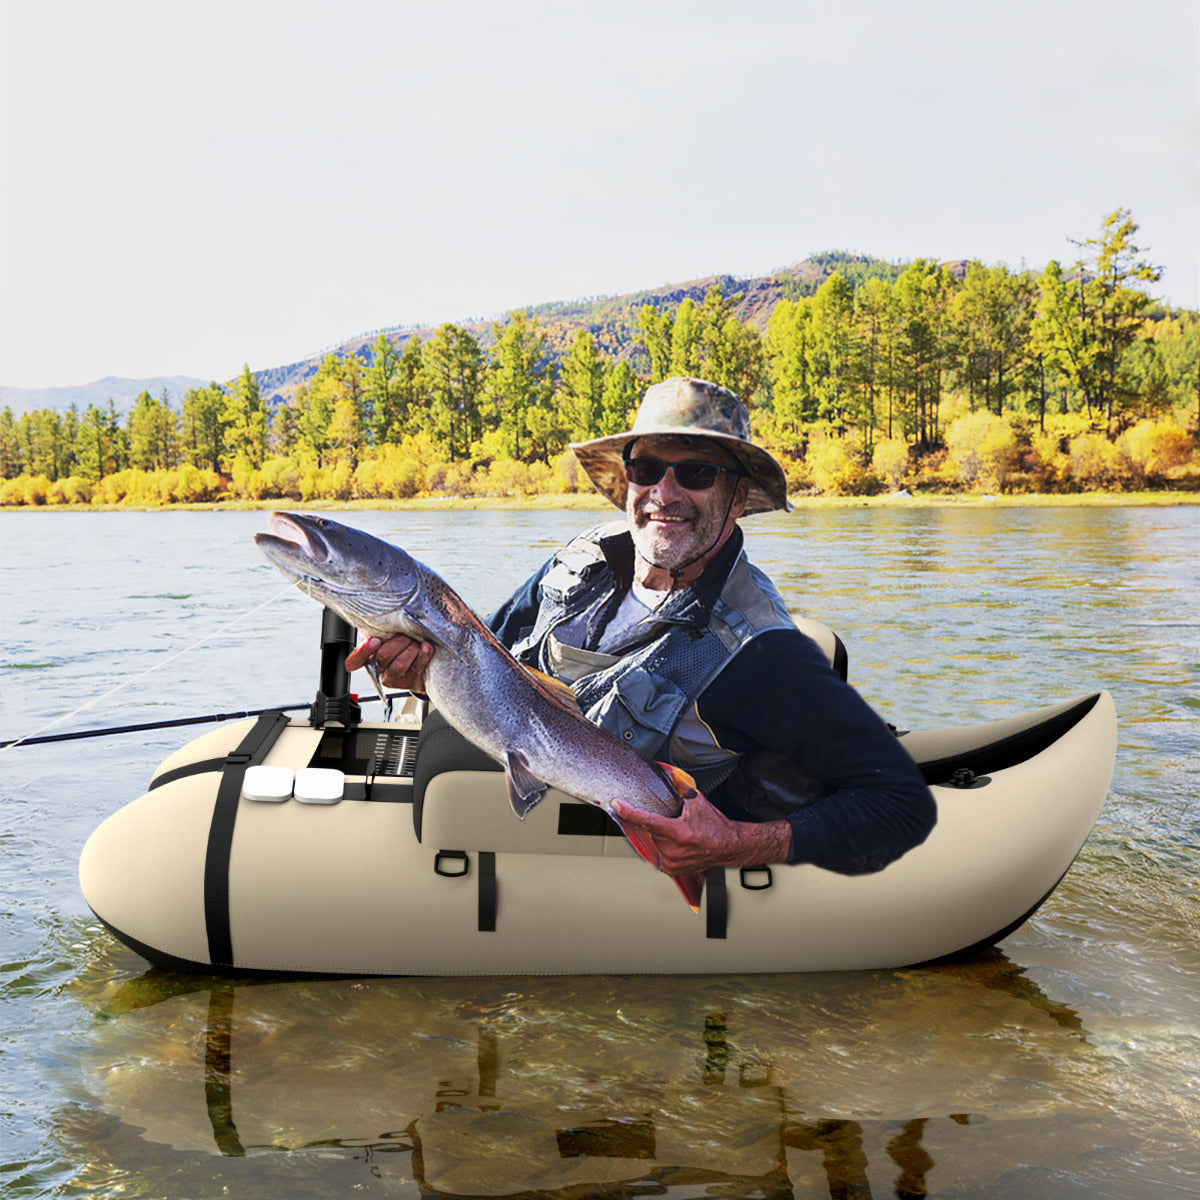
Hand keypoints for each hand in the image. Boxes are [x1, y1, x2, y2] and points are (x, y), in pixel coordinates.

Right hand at [345, 634, 433, 693]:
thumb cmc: (404, 644)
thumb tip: (377, 624)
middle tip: (408, 636)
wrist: (426, 661)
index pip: (356, 659)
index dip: (363, 651)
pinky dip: (424, 654)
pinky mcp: (411, 682)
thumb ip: (380, 630)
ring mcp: (396, 678)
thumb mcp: (390, 635)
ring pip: (399, 664)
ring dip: (411, 649)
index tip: (375, 641)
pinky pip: (417, 667)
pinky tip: (426, 647)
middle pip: (383, 655)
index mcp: (370, 655)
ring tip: (416, 643)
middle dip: (399, 642)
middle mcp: (380, 669)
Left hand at [610, 788, 790, 874]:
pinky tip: (679, 844)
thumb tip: (665, 772)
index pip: (647, 820)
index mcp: (677, 832)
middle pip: (651, 831)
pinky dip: (665, 847)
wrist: (728, 846)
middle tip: (676, 823)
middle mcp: (673, 850)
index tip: (617, 805)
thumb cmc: (715, 826)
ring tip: (681, 835)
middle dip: (659, 824)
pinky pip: (659, 854)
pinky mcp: (673, 869)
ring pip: (654, 843)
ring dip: (662, 837)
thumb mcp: (696, 801)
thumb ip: (679, 787)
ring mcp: (672, 862)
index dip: (629, 812)